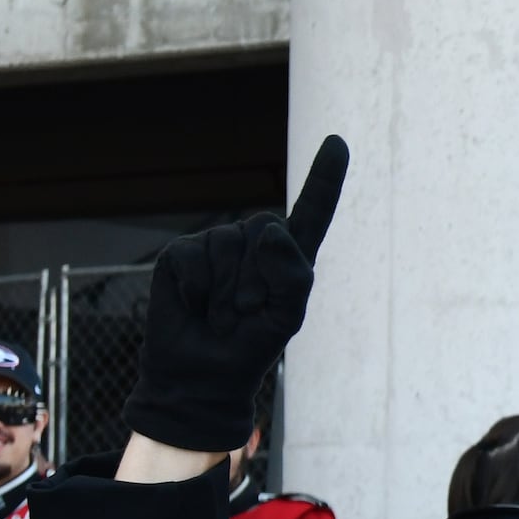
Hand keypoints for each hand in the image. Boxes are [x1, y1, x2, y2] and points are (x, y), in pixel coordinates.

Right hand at [125, 137, 349, 452]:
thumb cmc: (249, 347)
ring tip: (222, 313)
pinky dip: (198, 289)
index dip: (324, 176)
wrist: (202, 376)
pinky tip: (195, 306)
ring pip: (229, 242)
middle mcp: (252, 244)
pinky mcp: (181, 256)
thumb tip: (268, 228)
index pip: (312, 211)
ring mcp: (215, 245)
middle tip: (246, 311)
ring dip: (227, 287)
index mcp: (287, 257)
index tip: (337, 141)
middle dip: (257, 276)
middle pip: (264, 228)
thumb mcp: (287, 316)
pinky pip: (195, 257)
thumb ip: (292, 273)